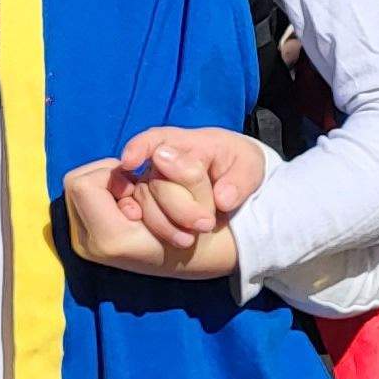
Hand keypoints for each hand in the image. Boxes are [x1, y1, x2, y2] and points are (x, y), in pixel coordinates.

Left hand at [63, 159, 236, 278]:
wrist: (192, 259)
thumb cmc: (194, 229)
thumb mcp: (199, 198)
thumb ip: (187, 172)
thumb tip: (160, 152)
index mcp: (112, 240)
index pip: (82, 185)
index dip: (111, 173)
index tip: (136, 185)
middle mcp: (89, 246)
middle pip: (74, 184)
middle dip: (107, 176)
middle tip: (135, 189)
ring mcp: (82, 245)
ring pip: (76, 190)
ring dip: (105, 184)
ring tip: (133, 198)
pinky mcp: (82, 241)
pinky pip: (80, 201)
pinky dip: (102, 195)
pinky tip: (125, 206)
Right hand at [112, 127, 270, 250]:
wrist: (234, 179)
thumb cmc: (238, 165)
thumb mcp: (249, 166)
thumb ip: (239, 180)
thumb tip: (222, 199)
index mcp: (185, 143)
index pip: (155, 139)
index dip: (138, 148)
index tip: (129, 161)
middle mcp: (160, 162)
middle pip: (157, 182)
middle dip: (179, 206)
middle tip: (207, 224)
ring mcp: (152, 184)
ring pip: (146, 203)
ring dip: (166, 224)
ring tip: (191, 239)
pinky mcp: (151, 206)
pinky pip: (140, 216)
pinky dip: (151, 228)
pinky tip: (169, 239)